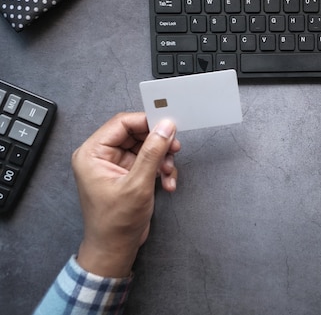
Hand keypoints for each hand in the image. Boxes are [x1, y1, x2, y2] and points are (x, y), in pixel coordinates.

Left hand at [71, 112, 180, 276]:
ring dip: (162, 160)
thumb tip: (166, 127)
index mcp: (92, 153)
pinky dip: (161, 171)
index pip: (122, 124)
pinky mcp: (128, 175)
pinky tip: (168, 184)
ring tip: (169, 174)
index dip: (147, 122)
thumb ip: (152, 152)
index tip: (169, 126)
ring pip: (146, 148)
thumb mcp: (137, 184)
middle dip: (158, 144)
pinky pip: (148, 162)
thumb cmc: (116, 223)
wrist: (115, 250)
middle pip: (136, 135)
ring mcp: (115, 165)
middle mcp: (101, 156)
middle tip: (174, 150)